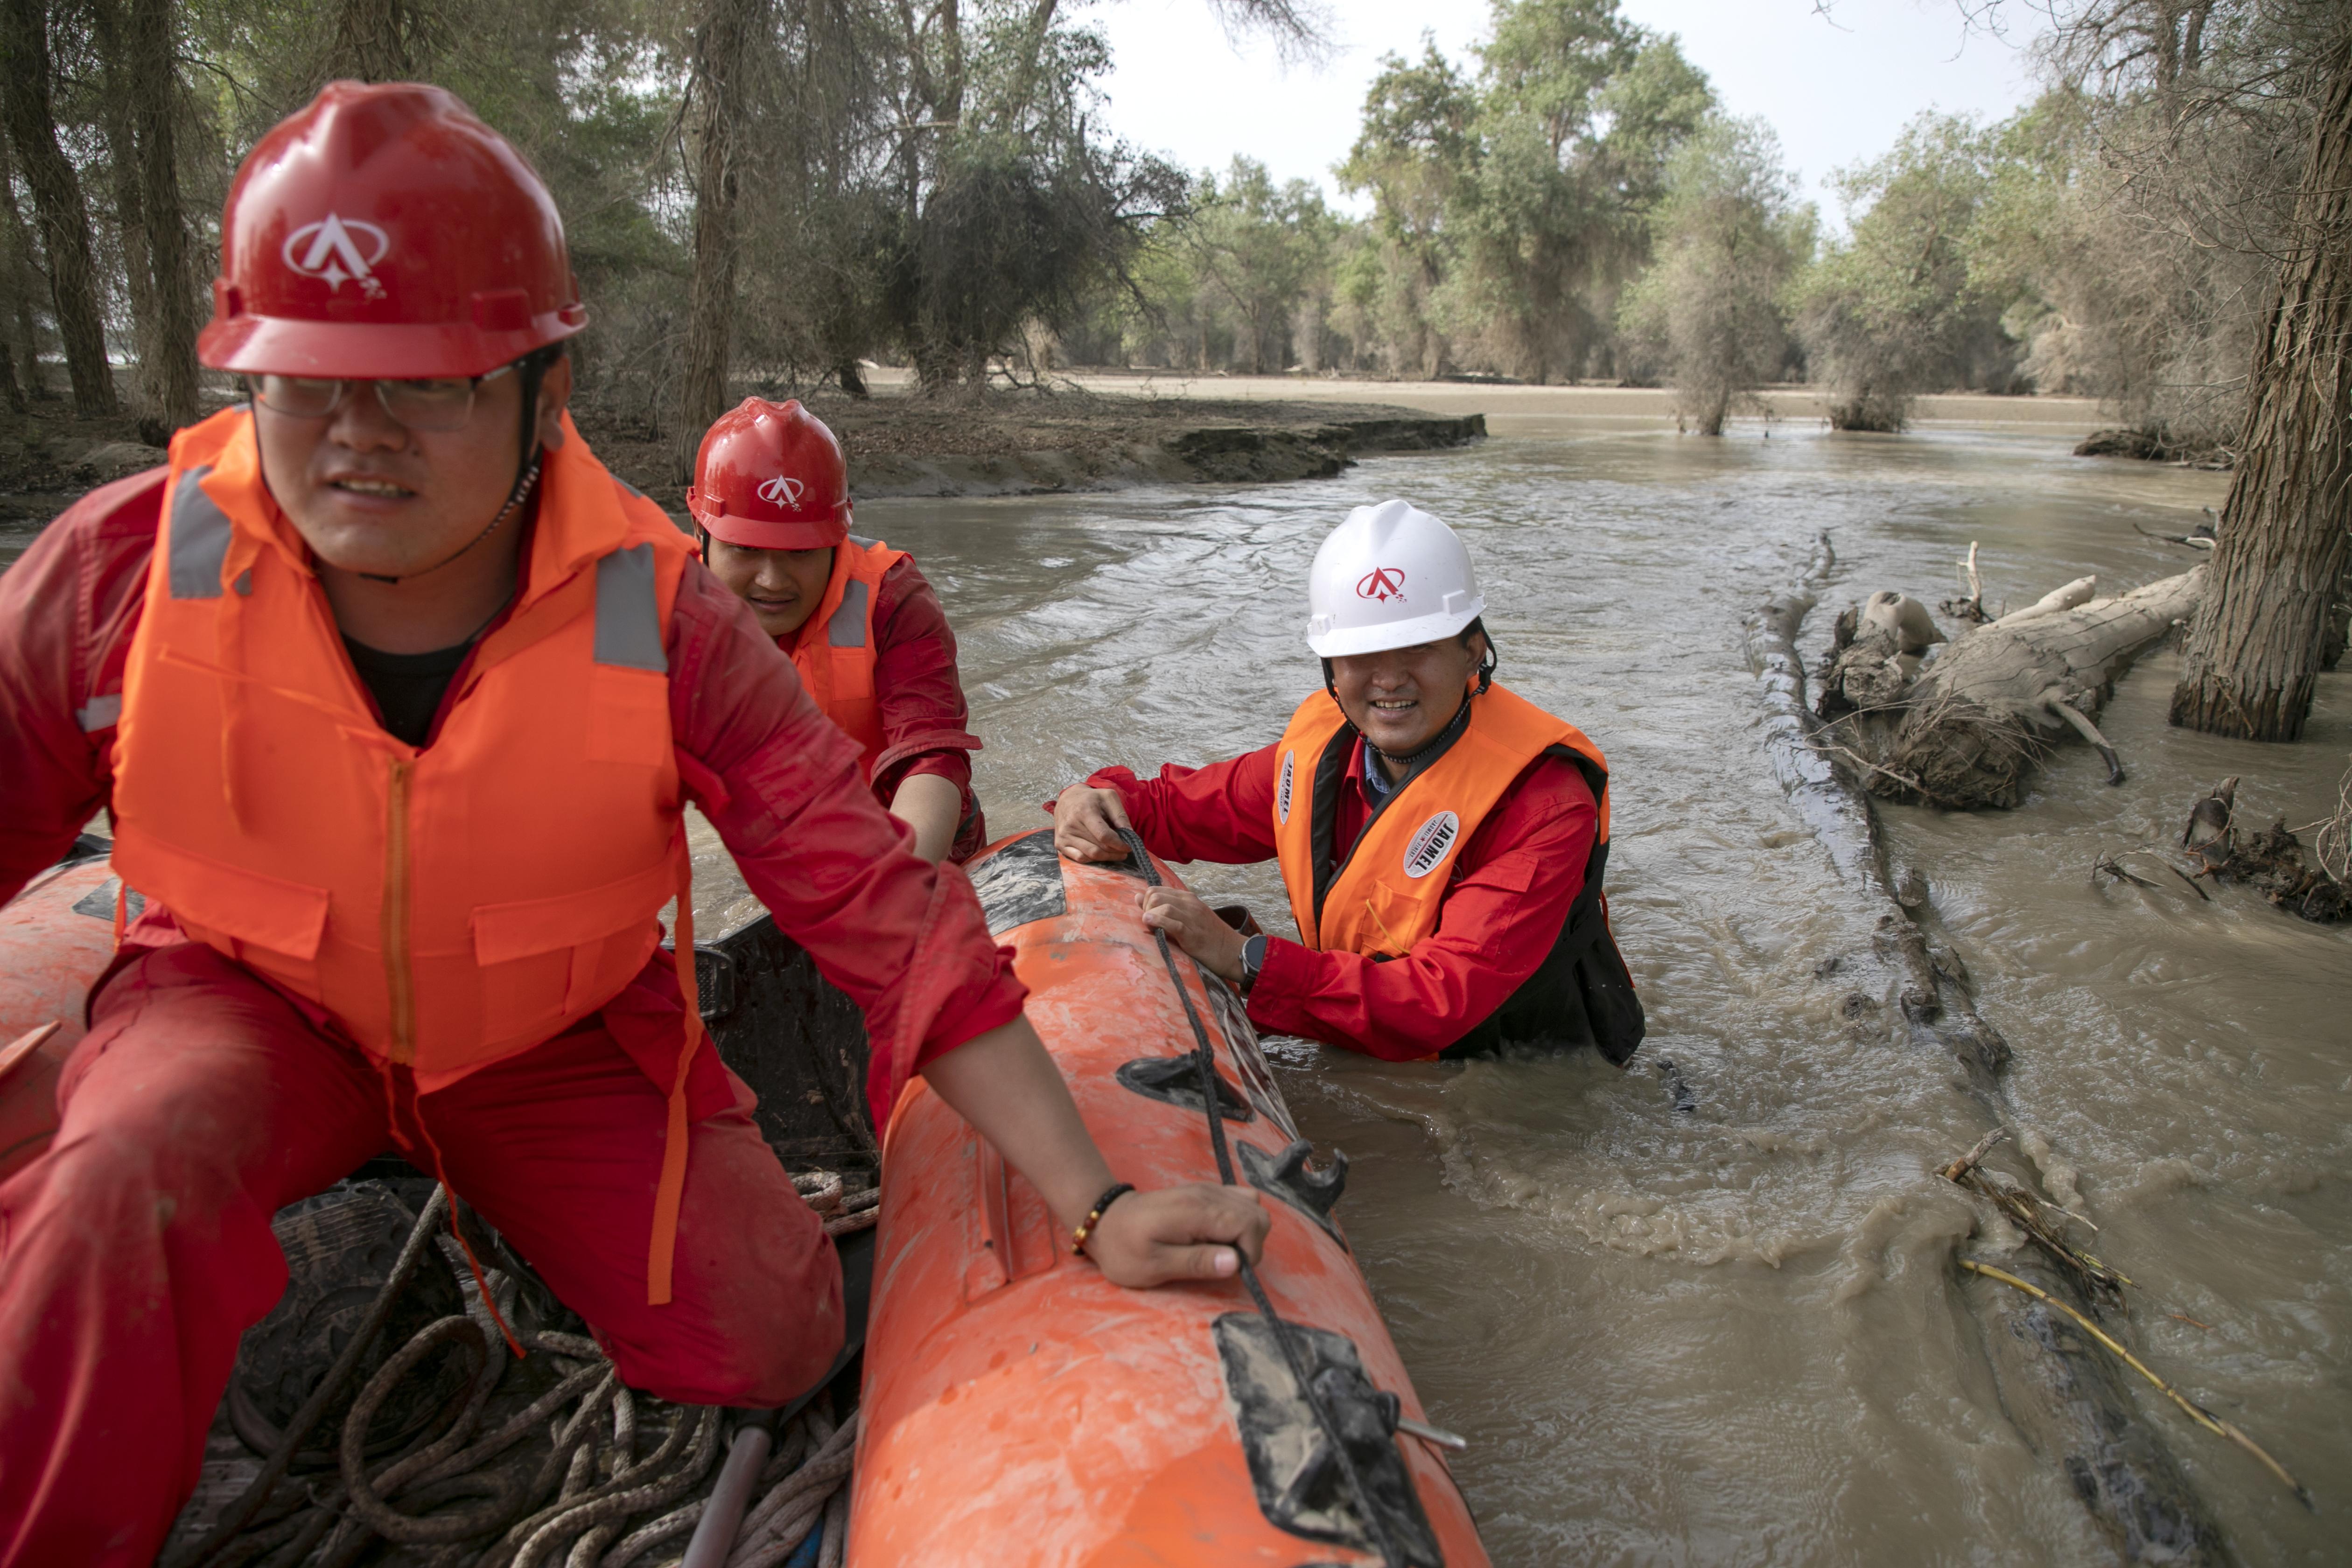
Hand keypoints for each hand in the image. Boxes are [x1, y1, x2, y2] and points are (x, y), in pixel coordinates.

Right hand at [1054, 784, 1134, 862]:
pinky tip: (1101, 854)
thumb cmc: (1091, 798)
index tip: (1128, 846)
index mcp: (1084, 812)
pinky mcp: (1060, 844)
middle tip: (1124, 851)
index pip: (1104, 836)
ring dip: (1107, 857)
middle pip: (1098, 848)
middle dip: (1115, 852)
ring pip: (1090, 855)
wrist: (1067, 799)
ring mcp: (1063, 836)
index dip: (1119, 844)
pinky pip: (1080, 859)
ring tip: (1116, 853)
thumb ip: (1120, 815)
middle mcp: (1071, 825)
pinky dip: (1093, 859)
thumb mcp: (1109, 797)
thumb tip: (1130, 835)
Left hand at [1083, 1183, 1269, 1286]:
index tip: (1231, 1269)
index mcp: (1196, 1211)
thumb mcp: (1154, 1266)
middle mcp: (1207, 1194)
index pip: (1249, 1223)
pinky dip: (1239, 1220)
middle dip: (1252, 1243)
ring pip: (1253, 1205)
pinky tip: (1217, 1236)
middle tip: (1225, 1262)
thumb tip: (1236, 1262)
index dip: (1250, 1251)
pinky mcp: (1205, 1192)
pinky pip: (1239, 1200)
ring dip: (1247, 1231)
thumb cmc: (1125, 1249)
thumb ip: (1196, 1263)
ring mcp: (1207, 1190)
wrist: (1105, 1221)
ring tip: (1221, 1250)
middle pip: (1257, 1213)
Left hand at [1140, 885, 1247, 984]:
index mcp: (1187, 898)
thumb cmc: (1207, 936)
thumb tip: (1137, 897)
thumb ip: (1163, 907)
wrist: (1231, 951)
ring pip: (1164, 906)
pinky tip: (1150, 924)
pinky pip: (1173, 923)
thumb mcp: (1185, 917)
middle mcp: (1190, 904)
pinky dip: (1158, 922)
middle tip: (1149, 923)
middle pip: (1156, 895)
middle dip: (1146, 908)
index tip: (1148, 915)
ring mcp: (1192, 918)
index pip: (1156, 889)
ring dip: (1150, 915)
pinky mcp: (1193, 934)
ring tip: (1149, 925)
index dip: (1146, 902)